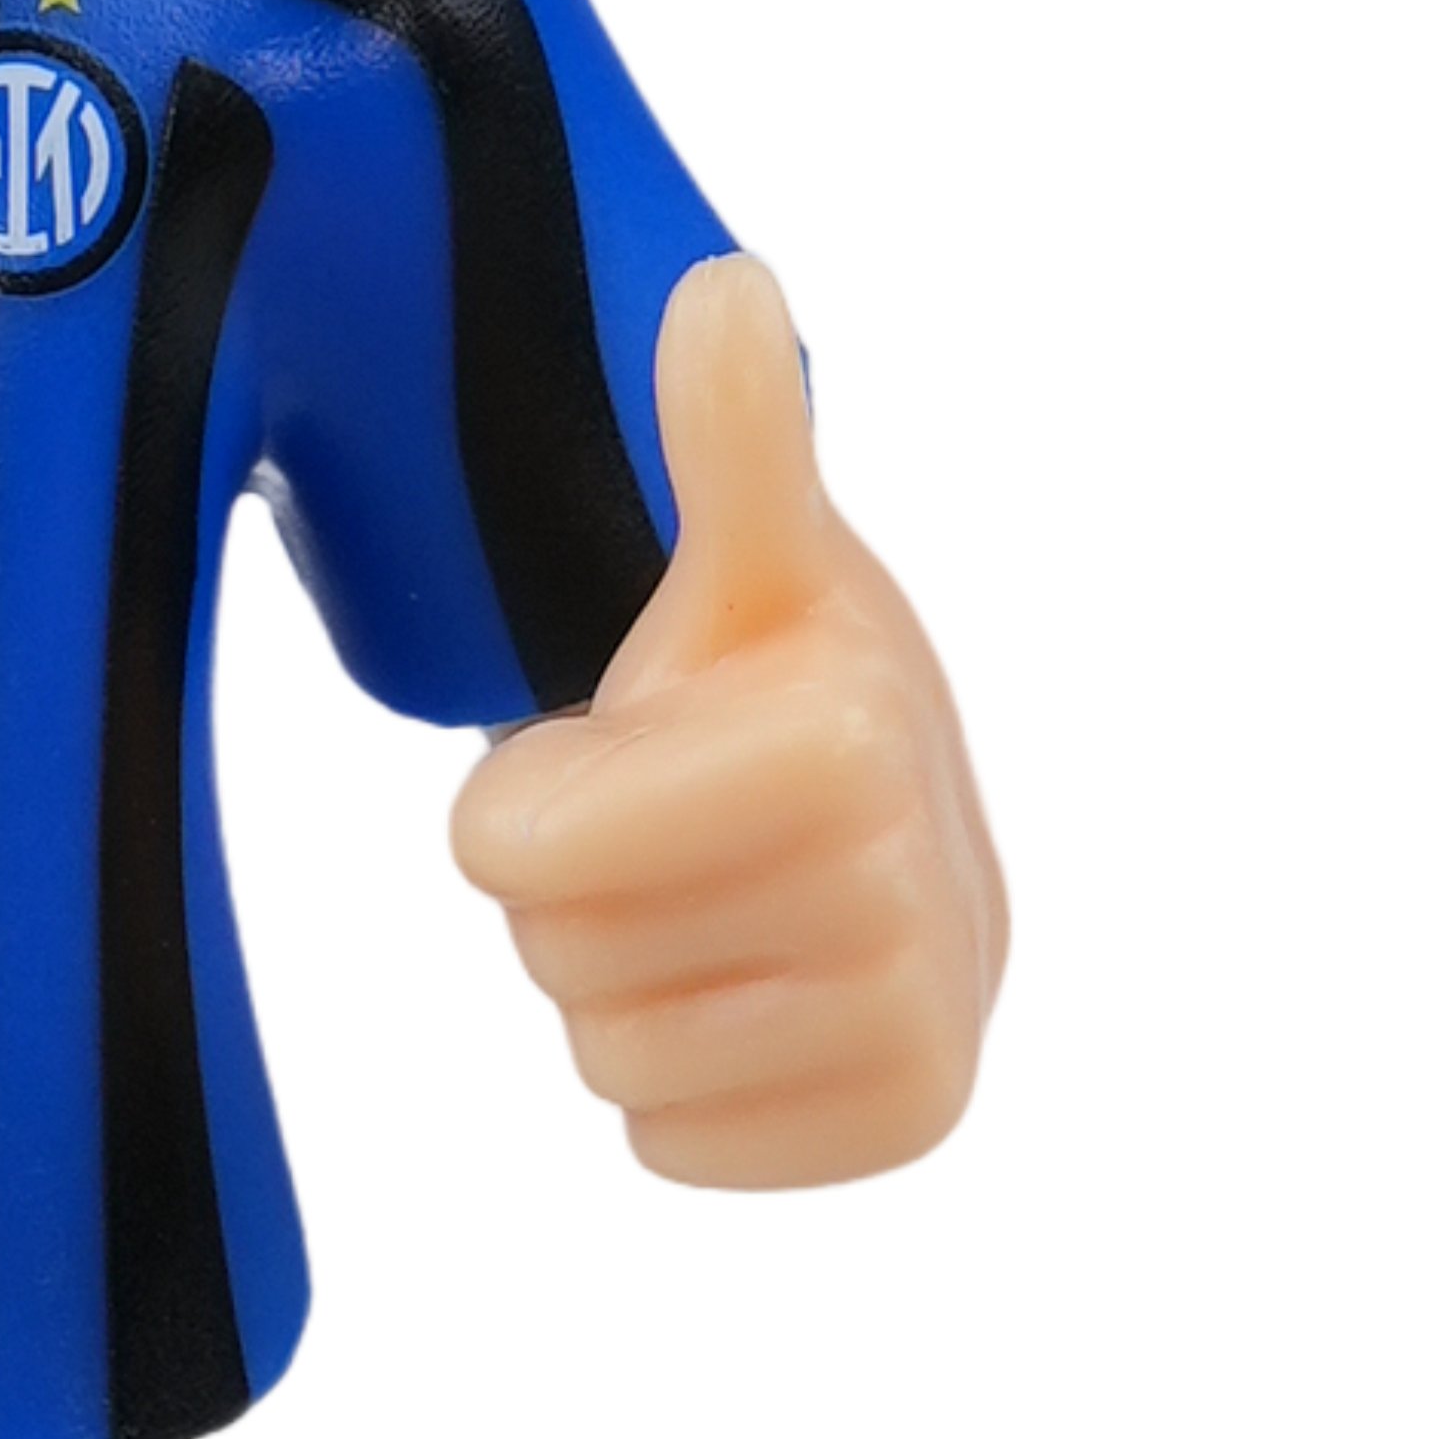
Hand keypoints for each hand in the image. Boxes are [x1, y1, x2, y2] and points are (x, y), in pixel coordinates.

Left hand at [449, 251, 1003, 1189]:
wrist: (903, 829)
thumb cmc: (777, 688)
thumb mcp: (742, 562)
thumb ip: (728, 441)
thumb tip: (729, 291)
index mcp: (843, 733)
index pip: (510, 851)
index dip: (531, 805)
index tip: (634, 748)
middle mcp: (914, 885)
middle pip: (561, 957)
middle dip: (588, 896)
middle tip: (676, 834)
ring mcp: (928, 1016)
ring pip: (615, 1060)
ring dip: (633, 989)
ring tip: (716, 910)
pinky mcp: (912, 1116)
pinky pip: (679, 1147)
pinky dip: (689, 1090)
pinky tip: (758, 997)